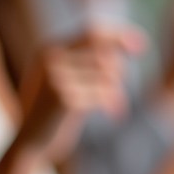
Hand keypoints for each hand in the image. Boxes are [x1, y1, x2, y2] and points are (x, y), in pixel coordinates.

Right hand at [16, 25, 140, 161]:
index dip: (119, 36)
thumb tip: (131, 46)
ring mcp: (55, 76)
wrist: (30, 142)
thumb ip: (90, 61)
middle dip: (118, 74)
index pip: (92, 32)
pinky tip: (114, 114)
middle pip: (105, 55)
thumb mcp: (67, 79)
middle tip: (118, 95)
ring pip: (107, 75)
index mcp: (50, 49)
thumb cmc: (54, 111)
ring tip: (115, 105)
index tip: (142, 45)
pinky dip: (113, 105)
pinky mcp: (63, 98)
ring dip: (117, 92)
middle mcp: (50, 57)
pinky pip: (103, 94)